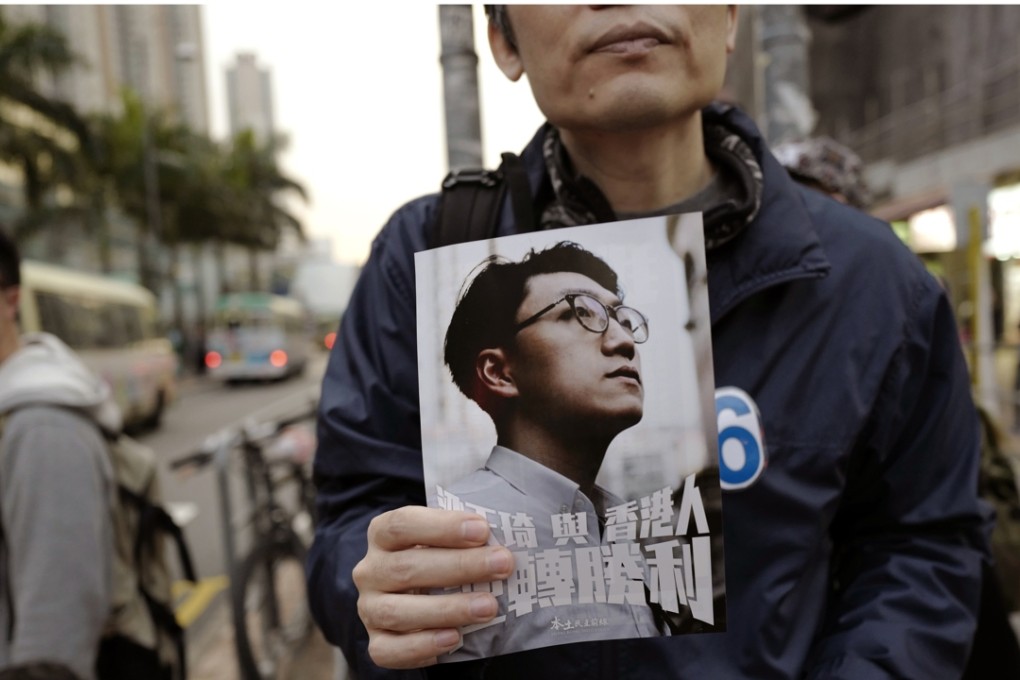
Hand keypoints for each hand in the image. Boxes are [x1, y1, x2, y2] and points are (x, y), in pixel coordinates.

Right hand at [353, 506, 514, 668]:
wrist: (418, 598)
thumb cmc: (438, 559)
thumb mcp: (445, 540)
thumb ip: (463, 538)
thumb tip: (501, 544)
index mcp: (382, 534)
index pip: (403, 524)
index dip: (442, 526)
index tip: (482, 530)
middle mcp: (370, 570)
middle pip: (407, 567)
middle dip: (460, 566)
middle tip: (501, 565)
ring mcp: (369, 608)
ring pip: (397, 611)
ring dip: (447, 609)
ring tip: (488, 607)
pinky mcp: (377, 642)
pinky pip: (389, 650)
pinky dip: (422, 645)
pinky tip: (454, 638)